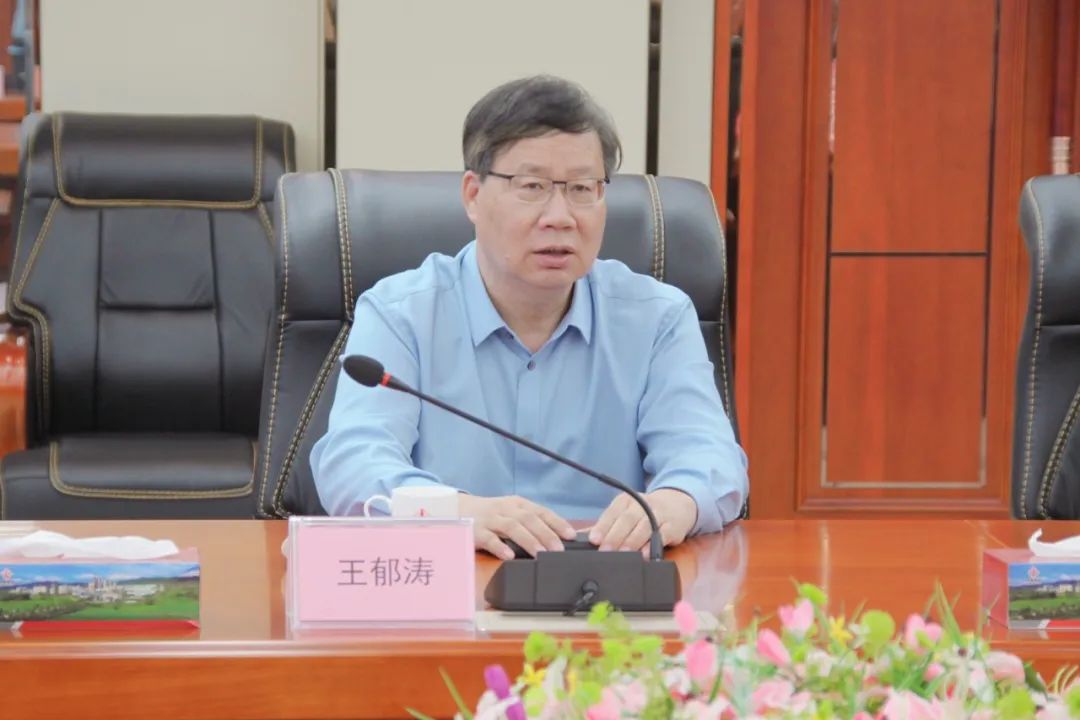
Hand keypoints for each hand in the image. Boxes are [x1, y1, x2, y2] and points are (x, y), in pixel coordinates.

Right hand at [459, 494, 576, 559]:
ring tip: (540, 554)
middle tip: (558, 549)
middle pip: (529, 519)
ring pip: (512, 527)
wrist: (458, 509)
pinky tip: (509, 556)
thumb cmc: (492, 515)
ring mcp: (491, 519)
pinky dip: (500, 547)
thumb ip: (531, 523)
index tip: (571, 535)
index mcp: (518, 504)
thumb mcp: (512, 513)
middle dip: (546, 534)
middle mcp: (506, 509)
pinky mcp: (476, 531)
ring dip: (528, 540)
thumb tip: (558, 539)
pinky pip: (489, 538)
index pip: (541, 512)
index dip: (557, 523)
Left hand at [588, 489, 697, 553]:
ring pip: (643, 527)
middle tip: (605, 550)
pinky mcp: (671, 526)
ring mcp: (658, 514)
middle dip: (614, 536)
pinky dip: (652, 545)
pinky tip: (644, 554)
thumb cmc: (644, 513)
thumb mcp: (625, 513)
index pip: (612, 513)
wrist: (677, 504)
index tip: (594, 539)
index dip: (602, 526)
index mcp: (626, 501)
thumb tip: (579, 537)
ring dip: (632, 541)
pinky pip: (661, 535)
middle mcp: (641, 504)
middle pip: (626, 520)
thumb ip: (605, 525)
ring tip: (622, 554)